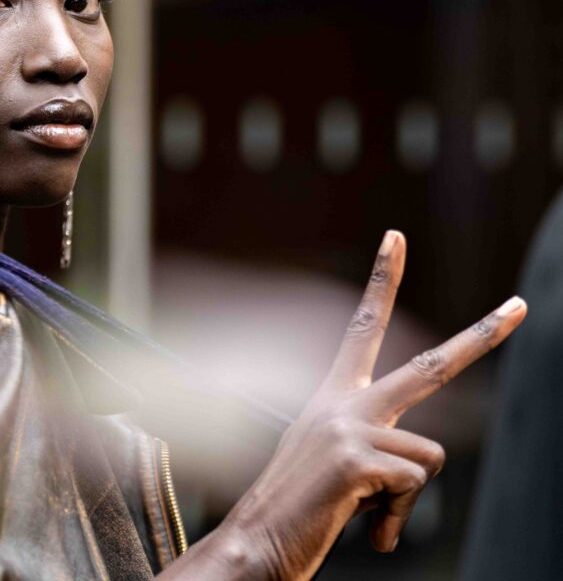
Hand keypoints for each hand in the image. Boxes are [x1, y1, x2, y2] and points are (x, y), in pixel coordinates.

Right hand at [216, 230, 525, 580]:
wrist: (255, 540)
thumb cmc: (298, 506)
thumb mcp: (335, 458)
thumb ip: (373, 441)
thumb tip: (417, 462)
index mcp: (335, 393)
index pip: (364, 324)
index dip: (383, 278)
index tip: (396, 237)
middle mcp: (345, 400)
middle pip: (431, 365)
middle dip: (481, 337)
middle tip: (521, 307)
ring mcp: (349, 425)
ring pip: (430, 455)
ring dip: (406, 496)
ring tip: (364, 509)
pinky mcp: (353, 458)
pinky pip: (412, 484)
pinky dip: (395, 518)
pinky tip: (362, 523)